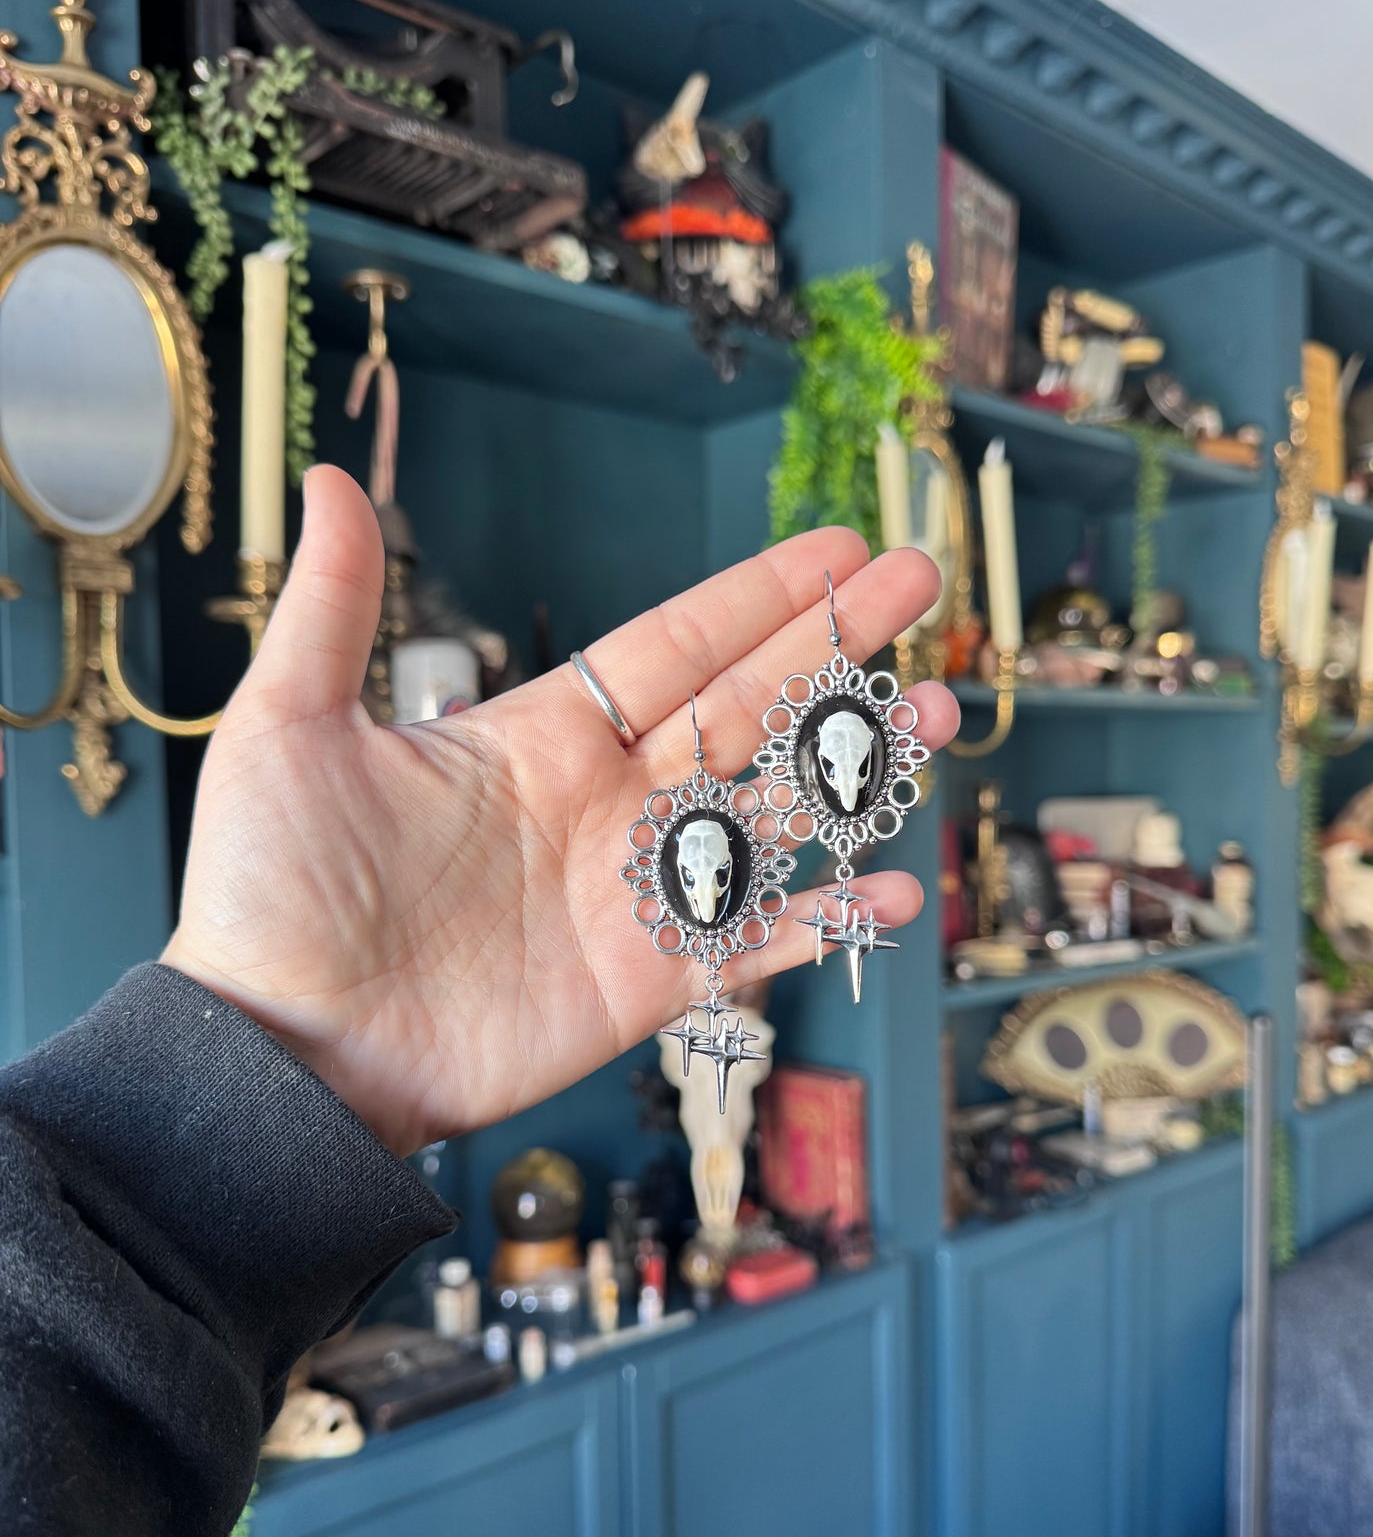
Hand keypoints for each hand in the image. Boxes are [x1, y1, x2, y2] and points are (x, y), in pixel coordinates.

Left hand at [162, 468, 959, 1153]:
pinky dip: (828, 919)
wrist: (284, 1053)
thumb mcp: (288, 731)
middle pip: (749, 706)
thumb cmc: (272, 895)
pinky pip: (759, 941)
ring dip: (854, 764)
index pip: (676, 646)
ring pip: (774, 811)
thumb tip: (329, 483)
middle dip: (834, 644)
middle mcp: (605, 802)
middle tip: (918, 582)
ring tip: (935, 714)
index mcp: (541, 735)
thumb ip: (334, 611)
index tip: (832, 550)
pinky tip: (891, 887)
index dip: (757, 597)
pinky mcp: (646, 981)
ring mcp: (633, 891)